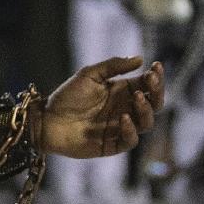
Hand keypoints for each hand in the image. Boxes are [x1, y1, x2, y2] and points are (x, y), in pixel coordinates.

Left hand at [40, 57, 162, 159]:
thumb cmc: (66, 96)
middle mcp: (124, 109)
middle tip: (150, 82)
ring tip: (136, 98)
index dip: (155, 77)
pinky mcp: (112, 145)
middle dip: (157, 92)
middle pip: (153, 104)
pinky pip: (130, 141)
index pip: (147, 86)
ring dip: (146, 110)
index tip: (155, 67)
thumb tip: (140, 58)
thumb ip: (113, 66)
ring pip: (146, 123)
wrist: (47, 120)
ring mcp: (120, 128)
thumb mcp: (89, 74)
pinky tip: (123, 118)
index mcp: (122, 92)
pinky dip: (131, 130)